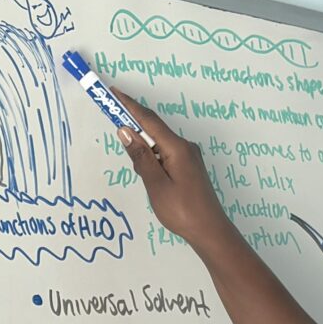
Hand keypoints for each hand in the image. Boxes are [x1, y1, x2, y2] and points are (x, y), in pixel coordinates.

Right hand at [104, 86, 236, 252]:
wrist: (209, 230)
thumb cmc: (182, 211)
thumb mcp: (156, 185)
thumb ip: (140, 157)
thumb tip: (126, 132)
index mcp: (177, 148)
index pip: (149, 120)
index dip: (130, 106)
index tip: (114, 93)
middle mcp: (185, 147)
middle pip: (154, 129)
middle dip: (133, 123)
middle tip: (113, 117)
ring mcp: (188, 157)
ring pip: (159, 144)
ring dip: (142, 147)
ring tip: (136, 167)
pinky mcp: (188, 167)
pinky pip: (165, 153)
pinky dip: (151, 157)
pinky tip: (147, 173)